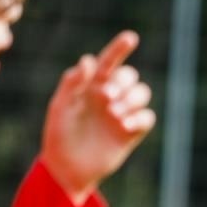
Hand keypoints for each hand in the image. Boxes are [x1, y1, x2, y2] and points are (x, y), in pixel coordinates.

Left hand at [40, 32, 155, 205]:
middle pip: (130, 76)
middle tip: (106, 97)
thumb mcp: (60, 106)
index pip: (108, 62)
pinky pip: (147, 117)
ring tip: (114, 115)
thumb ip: (72, 83)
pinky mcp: (132, 132)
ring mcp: (122, 113)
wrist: (68, 168)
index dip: (120, 48)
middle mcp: (109, 96)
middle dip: (123, 82)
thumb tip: (88, 61)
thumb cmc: (58, 134)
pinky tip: (124, 127)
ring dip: (131, 100)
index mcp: (90, 85)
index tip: (131, 37)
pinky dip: (139, 119)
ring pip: (142, 94)